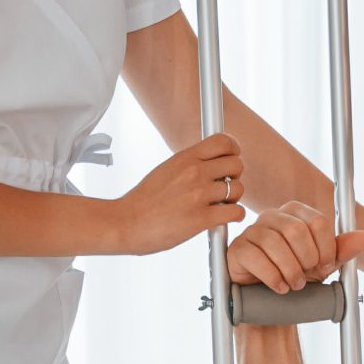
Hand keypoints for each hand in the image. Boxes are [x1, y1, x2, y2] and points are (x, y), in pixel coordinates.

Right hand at [110, 133, 247, 254]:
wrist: (125, 222)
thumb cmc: (143, 201)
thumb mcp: (166, 170)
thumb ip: (189, 164)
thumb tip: (209, 162)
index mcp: (185, 158)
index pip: (224, 141)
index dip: (233, 151)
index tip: (231, 160)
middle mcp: (194, 172)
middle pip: (237, 164)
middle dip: (235, 176)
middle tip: (225, 186)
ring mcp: (198, 195)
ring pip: (238, 189)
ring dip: (234, 199)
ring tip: (221, 205)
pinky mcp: (201, 219)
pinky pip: (236, 212)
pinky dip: (235, 216)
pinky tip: (225, 218)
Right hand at [227, 200, 363, 293]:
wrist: (270, 304)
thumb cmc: (295, 278)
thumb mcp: (322, 265)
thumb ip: (341, 250)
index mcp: (295, 213)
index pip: (318, 222)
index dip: (326, 249)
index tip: (324, 266)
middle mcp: (272, 216)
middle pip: (297, 231)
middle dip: (307, 261)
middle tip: (306, 277)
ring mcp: (251, 231)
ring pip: (276, 244)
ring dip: (291, 272)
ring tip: (294, 285)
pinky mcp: (237, 249)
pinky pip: (257, 258)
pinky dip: (273, 278)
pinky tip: (279, 287)